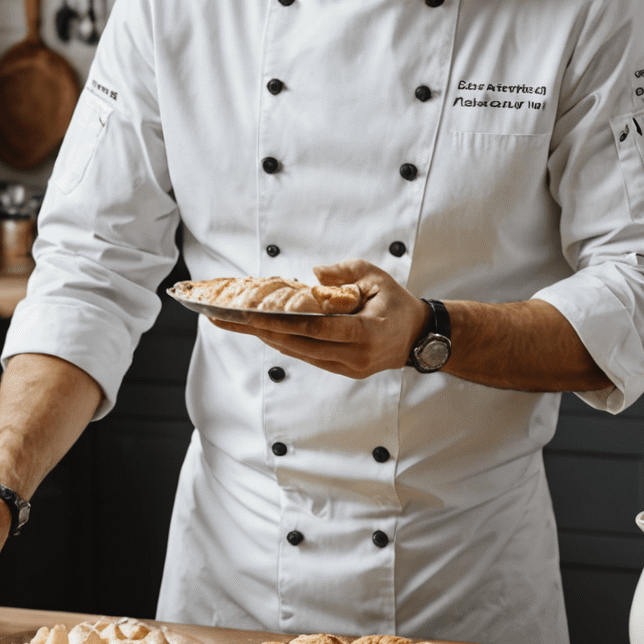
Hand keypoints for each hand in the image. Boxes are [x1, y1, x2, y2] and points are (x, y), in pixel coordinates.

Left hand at [207, 260, 428, 378]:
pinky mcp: (342, 370)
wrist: (418, 337)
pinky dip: (283, 342)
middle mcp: (355, 356)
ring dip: (265, 337)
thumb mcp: (376, 277)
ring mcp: (348, 367)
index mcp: (367, 333)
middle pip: (299, 344)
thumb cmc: (396, 303)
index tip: (253, 315)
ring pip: (298, 353)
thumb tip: (314, 274)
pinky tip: (261, 331)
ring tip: (233, 322)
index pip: (317, 328)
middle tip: (225, 317)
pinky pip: (307, 356)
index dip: (282, 322)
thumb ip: (345, 273)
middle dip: (259, 330)